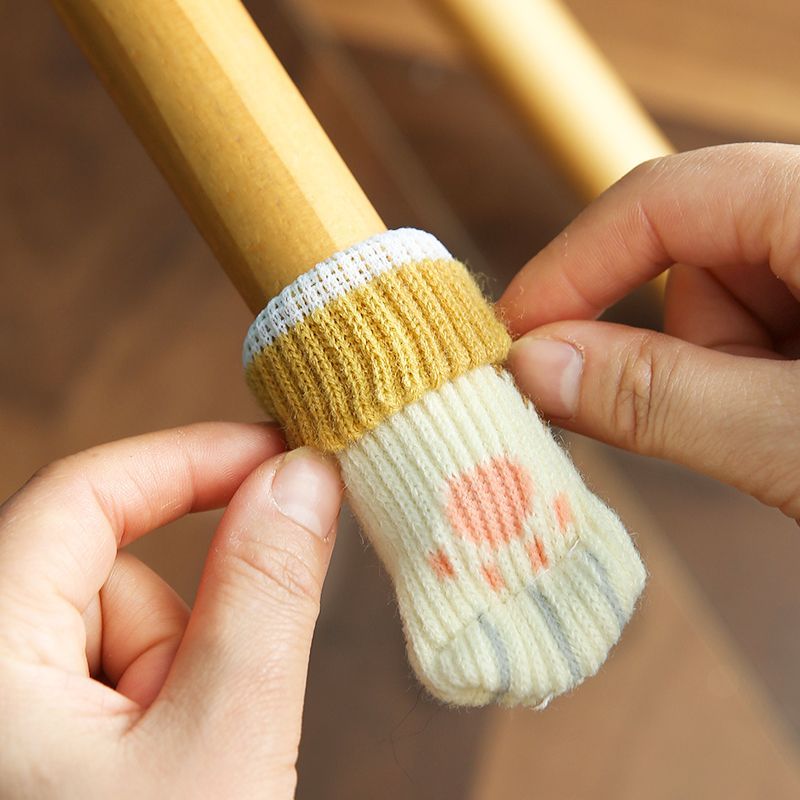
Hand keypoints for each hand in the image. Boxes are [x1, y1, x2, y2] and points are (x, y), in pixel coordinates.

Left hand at [0, 423, 342, 797]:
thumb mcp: (219, 744)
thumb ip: (262, 595)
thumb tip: (301, 477)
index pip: (80, 494)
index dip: (190, 459)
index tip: (281, 455)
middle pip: (110, 573)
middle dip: (186, 628)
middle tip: (216, 720)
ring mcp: (5, 703)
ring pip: (118, 633)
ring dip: (171, 683)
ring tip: (180, 774)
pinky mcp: (28, 736)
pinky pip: (108, 679)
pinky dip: (152, 713)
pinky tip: (158, 783)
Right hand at [500, 142, 799, 518]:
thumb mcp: (793, 436)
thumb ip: (657, 396)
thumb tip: (528, 365)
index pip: (661, 197)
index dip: (571, 269)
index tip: (511, 343)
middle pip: (687, 250)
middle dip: (663, 345)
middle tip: (679, 420)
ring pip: (719, 296)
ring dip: (717, 370)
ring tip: (774, 431)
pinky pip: (754, 321)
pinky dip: (744, 376)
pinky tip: (785, 419)